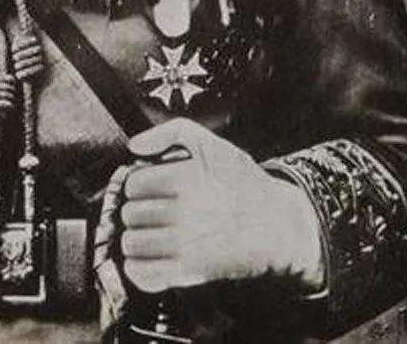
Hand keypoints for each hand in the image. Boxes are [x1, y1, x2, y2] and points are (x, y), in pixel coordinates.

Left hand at [119, 118, 324, 294]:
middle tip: (151, 209)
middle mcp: (182, 213)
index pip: (133, 183)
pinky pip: (143, 274)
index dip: (138, 183)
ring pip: (131, 243)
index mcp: (184, 180)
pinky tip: (146, 256)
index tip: (149, 187)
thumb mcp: (209, 143)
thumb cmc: (240, 182)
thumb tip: (135, 145)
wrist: (276, 224)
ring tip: (148, 232)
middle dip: (136, 210)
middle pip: (130, 213)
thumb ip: (168, 132)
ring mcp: (185, 245)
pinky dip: (137, 268)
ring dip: (135, 237)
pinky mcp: (190, 272)